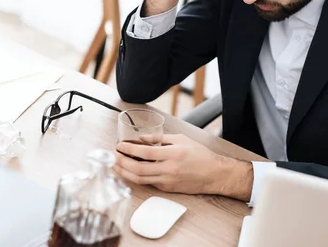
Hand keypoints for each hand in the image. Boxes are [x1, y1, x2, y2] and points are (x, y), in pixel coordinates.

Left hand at [114, 134, 252, 200]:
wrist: (214, 174)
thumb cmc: (200, 155)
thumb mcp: (181, 139)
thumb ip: (160, 139)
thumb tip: (141, 138)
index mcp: (173, 153)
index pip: (145, 152)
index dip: (129, 149)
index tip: (119, 146)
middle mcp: (169, 168)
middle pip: (138, 169)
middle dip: (122, 163)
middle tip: (114, 156)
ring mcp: (168, 181)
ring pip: (140, 179)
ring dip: (126, 172)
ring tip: (117, 165)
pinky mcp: (168, 189)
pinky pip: (149, 182)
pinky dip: (137, 177)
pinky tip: (131, 171)